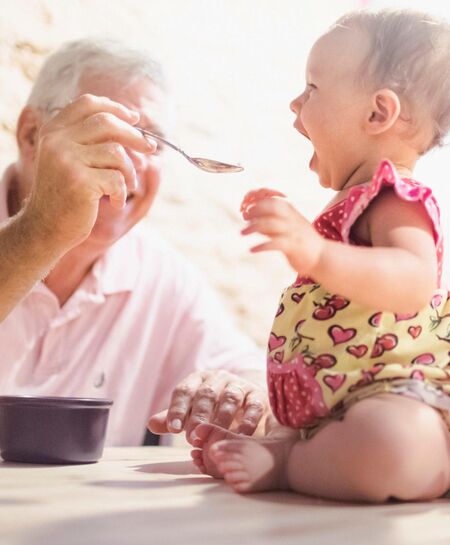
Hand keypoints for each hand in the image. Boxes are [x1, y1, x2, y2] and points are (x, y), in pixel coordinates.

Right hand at [23, 94, 156, 251]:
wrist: (46, 228)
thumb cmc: (66, 195)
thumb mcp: (73, 161)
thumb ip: (92, 141)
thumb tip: (136, 127)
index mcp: (54, 130)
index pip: (88, 104)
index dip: (115, 108)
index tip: (135, 119)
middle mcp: (57, 141)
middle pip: (107, 123)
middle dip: (134, 136)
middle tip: (150, 148)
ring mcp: (66, 160)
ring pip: (116, 152)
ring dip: (129, 171)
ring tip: (127, 186)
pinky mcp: (80, 181)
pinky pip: (117, 179)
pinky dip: (122, 192)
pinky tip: (115, 203)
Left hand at [148, 370, 267, 443]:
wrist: (246, 401)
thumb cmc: (212, 409)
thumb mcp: (191, 412)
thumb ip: (172, 418)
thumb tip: (151, 424)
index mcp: (198, 380)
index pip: (184, 391)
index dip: (178, 409)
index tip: (173, 428)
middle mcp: (218, 378)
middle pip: (206, 393)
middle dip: (199, 415)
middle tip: (192, 437)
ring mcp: (239, 385)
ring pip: (230, 397)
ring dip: (222, 418)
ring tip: (216, 438)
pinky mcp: (257, 395)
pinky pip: (254, 405)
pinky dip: (248, 421)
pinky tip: (241, 436)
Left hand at [241, 188, 324, 275]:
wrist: (323, 257)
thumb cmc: (302, 242)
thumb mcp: (287, 226)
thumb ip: (270, 221)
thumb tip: (250, 217)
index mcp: (291, 212)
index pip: (272, 199)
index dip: (256, 200)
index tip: (245, 207)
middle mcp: (292, 219)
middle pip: (271, 207)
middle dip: (255, 210)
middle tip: (244, 217)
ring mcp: (293, 232)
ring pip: (270, 224)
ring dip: (253, 227)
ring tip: (242, 233)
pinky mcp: (293, 247)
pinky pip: (274, 244)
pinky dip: (261, 246)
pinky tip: (252, 249)